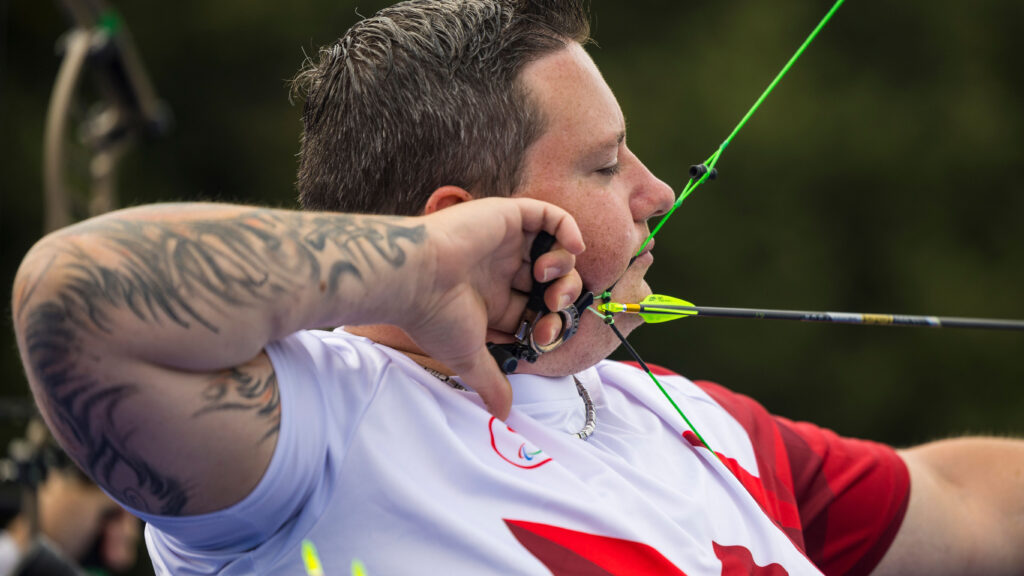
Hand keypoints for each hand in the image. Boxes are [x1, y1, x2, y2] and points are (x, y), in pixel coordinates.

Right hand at [401, 197, 584, 418]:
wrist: (414, 276)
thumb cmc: (433, 315)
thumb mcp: (468, 355)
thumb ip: (489, 381)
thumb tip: (503, 415)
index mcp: (492, 298)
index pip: (535, 309)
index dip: (550, 322)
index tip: (544, 334)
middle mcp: (499, 269)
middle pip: (550, 282)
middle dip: (563, 297)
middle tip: (554, 307)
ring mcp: (504, 242)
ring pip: (554, 250)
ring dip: (564, 267)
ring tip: (545, 275)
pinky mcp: (506, 217)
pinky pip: (549, 215)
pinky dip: (567, 229)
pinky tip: (571, 247)